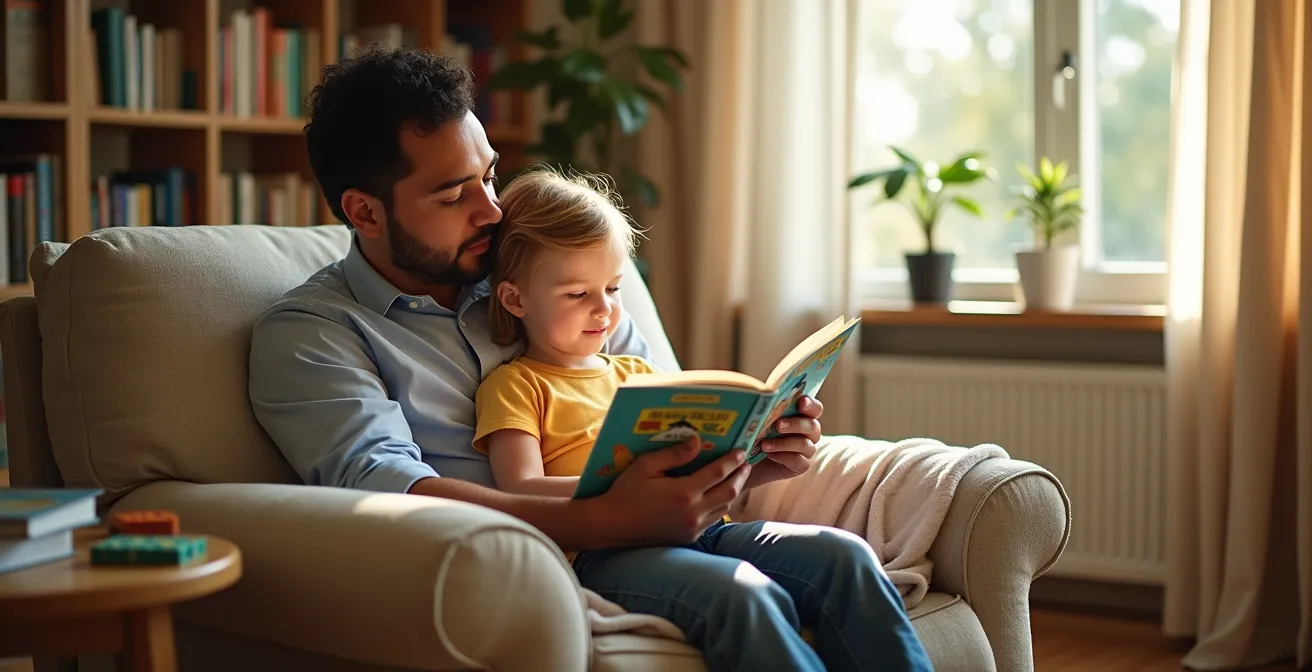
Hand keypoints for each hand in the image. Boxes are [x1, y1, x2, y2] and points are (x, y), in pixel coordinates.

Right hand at [587, 434, 749, 546]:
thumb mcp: (646, 466)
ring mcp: (692, 528)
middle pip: (729, 492)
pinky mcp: (688, 538)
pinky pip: (712, 520)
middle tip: (745, 463)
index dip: (732, 460)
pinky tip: (717, 496)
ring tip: (735, 478)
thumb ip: (674, 454)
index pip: (718, 472)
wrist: (612, 525)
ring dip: (732, 492)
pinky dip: (719, 506)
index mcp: (684, 493)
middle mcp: (693, 512)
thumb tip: (697, 441)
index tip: (740, 450)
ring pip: (724, 508)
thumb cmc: (625, 492)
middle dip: (740, 476)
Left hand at [742, 396, 822, 490]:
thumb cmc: (755, 434)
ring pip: (805, 444)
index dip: (811, 404)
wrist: (747, 461)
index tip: (801, 402)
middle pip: (812, 426)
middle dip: (795, 424)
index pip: (815, 408)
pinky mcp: (801, 466)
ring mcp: (807, 450)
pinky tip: (770, 455)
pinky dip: (783, 457)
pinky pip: (799, 461)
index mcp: (803, 416)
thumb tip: (765, 392)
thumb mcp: (760, 419)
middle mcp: (809, 432)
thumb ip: (768, 408)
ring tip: (764, 444)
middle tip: (778, 425)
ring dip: (784, 443)